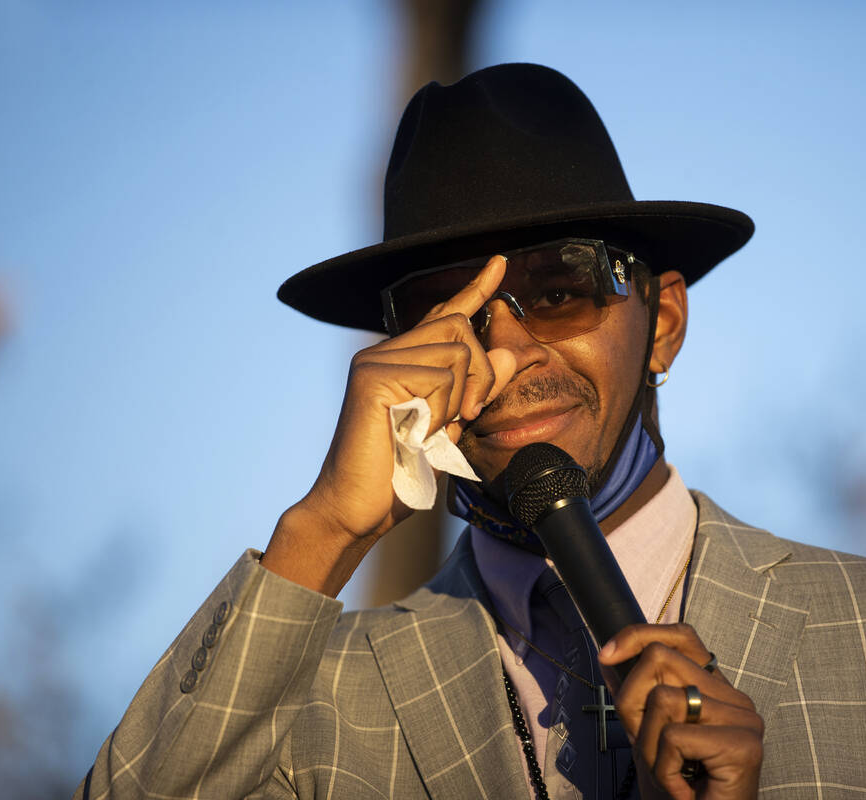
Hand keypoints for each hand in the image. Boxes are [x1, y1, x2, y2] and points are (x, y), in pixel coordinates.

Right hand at [262, 256, 516, 594]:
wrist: (357, 508)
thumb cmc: (398, 474)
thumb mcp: (451, 428)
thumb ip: (476, 390)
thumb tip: (507, 351)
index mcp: (403, 360)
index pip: (445, 314)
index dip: (476, 288)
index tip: (501, 264)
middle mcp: (386, 351)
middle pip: (461, 328)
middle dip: (481, 374)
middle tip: (469, 417)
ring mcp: (376, 360)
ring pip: (456, 354)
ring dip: (458, 400)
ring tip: (432, 430)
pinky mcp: (373, 376)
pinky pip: (438, 377)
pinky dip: (440, 411)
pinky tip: (415, 432)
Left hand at [600, 624, 763, 799]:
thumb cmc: (679, 794)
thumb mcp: (647, 737)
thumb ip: (635, 697)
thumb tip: (609, 656)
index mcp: (717, 692)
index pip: (682, 636)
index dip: (640, 635)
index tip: (608, 655)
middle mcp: (736, 699)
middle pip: (660, 659)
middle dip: (634, 706)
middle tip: (653, 750)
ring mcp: (744, 719)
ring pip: (663, 698)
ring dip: (650, 747)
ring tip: (671, 773)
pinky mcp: (743, 745)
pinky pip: (674, 736)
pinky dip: (664, 769)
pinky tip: (682, 789)